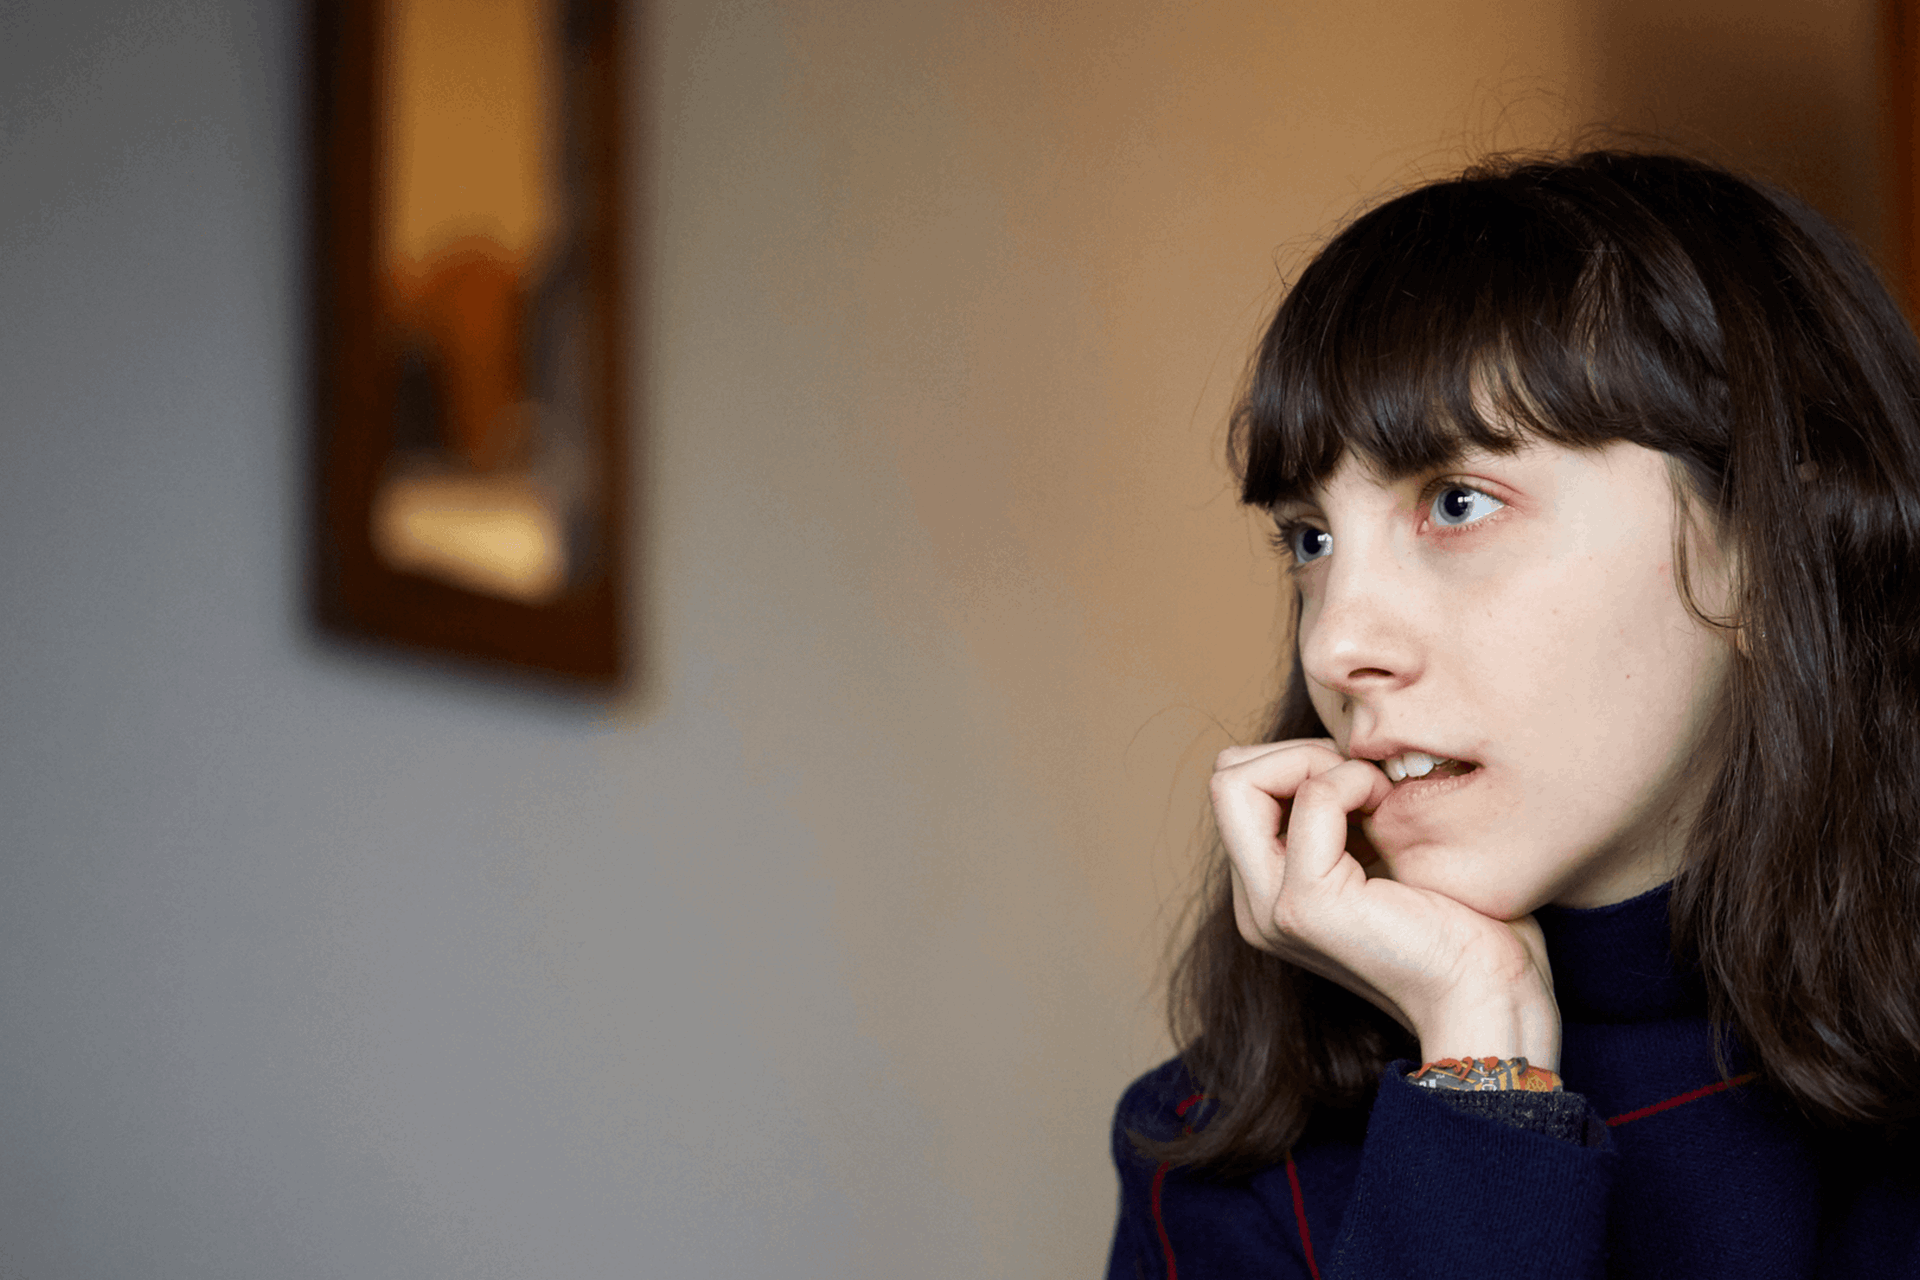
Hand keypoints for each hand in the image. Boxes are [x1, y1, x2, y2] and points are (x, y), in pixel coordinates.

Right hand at [1211, 738, 1561, 1070]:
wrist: (1491, 996)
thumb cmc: (1464, 924)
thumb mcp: (1385, 853)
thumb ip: (1344, 814)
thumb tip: (1341, 749)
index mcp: (1268, 894)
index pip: (1239, 786)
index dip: (1297, 761)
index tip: (1365, 783)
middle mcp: (1255, 903)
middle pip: (1225, 777)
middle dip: (1296, 753)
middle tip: (1366, 782)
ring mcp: (1271, 907)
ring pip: (1239, 779)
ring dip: (1318, 763)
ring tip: (1378, 796)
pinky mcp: (1305, 904)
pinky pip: (1310, 799)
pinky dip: (1353, 782)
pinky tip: (1393, 808)